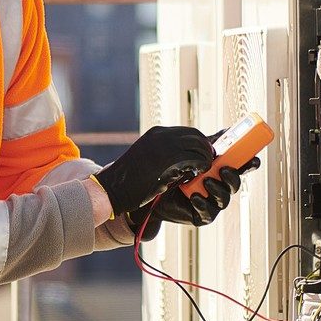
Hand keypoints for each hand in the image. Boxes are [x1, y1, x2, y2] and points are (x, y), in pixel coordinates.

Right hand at [95, 125, 214, 216]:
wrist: (111, 189)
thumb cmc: (128, 180)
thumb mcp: (147, 159)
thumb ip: (166, 154)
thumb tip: (186, 159)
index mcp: (156, 134)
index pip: (188, 132)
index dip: (200, 143)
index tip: (205, 154)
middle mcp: (162, 135)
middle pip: (196, 136)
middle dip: (206, 149)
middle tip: (208, 162)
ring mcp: (165, 146)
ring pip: (199, 145)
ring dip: (205, 158)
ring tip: (203, 170)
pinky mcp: (169, 160)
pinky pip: (196, 158)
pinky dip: (202, 166)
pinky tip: (197, 174)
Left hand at [132, 156, 259, 232]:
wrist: (153, 191)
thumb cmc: (174, 171)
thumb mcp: (192, 154)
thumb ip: (210, 144)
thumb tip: (227, 130)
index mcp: (220, 172)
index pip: (240, 168)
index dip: (249, 164)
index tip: (254, 160)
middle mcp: (220, 188)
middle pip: (235, 184)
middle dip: (233, 177)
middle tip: (224, 169)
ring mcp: (212, 203)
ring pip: (224, 199)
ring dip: (218, 189)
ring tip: (206, 181)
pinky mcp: (202, 216)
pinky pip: (208, 212)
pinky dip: (203, 203)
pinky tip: (194, 197)